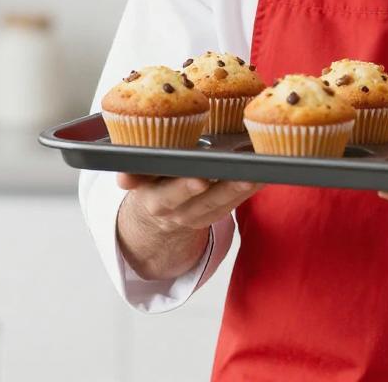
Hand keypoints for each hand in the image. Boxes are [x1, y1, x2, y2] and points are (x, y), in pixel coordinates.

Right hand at [116, 172, 263, 231]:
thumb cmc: (150, 183)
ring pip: (225, 203)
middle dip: (226, 188)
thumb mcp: (137, 179)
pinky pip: (236, 202)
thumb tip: (122, 178)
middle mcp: (180, 213)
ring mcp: (201, 216)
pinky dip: (251, 188)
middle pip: (206, 202)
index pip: (170, 196)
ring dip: (245, 187)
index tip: (199, 178)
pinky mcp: (216, 213)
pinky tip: (265, 173)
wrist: (154, 219)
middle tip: (245, 173)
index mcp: (156, 202)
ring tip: (262, 169)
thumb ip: (133, 174)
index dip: (184, 188)